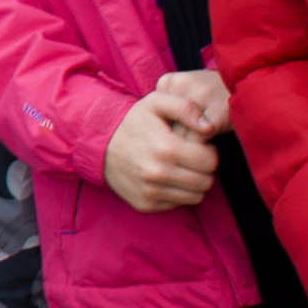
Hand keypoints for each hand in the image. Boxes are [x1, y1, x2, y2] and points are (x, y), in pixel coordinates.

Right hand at [104, 72, 228, 213]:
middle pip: (206, 182)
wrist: (97, 145)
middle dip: (203, 170)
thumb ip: (186, 107)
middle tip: (191, 158)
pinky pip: (177, 204)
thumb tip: (209, 127)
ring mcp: (150, 191)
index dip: (209, 152)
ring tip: (180, 168)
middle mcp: (157, 173)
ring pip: (196, 197)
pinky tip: (166, 179)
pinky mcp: (145, 204)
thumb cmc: (133, 123)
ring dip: (193, 183)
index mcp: (165, 148)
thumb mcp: (156, 103)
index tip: (197, 146)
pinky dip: (176, 193)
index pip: (210, 161)